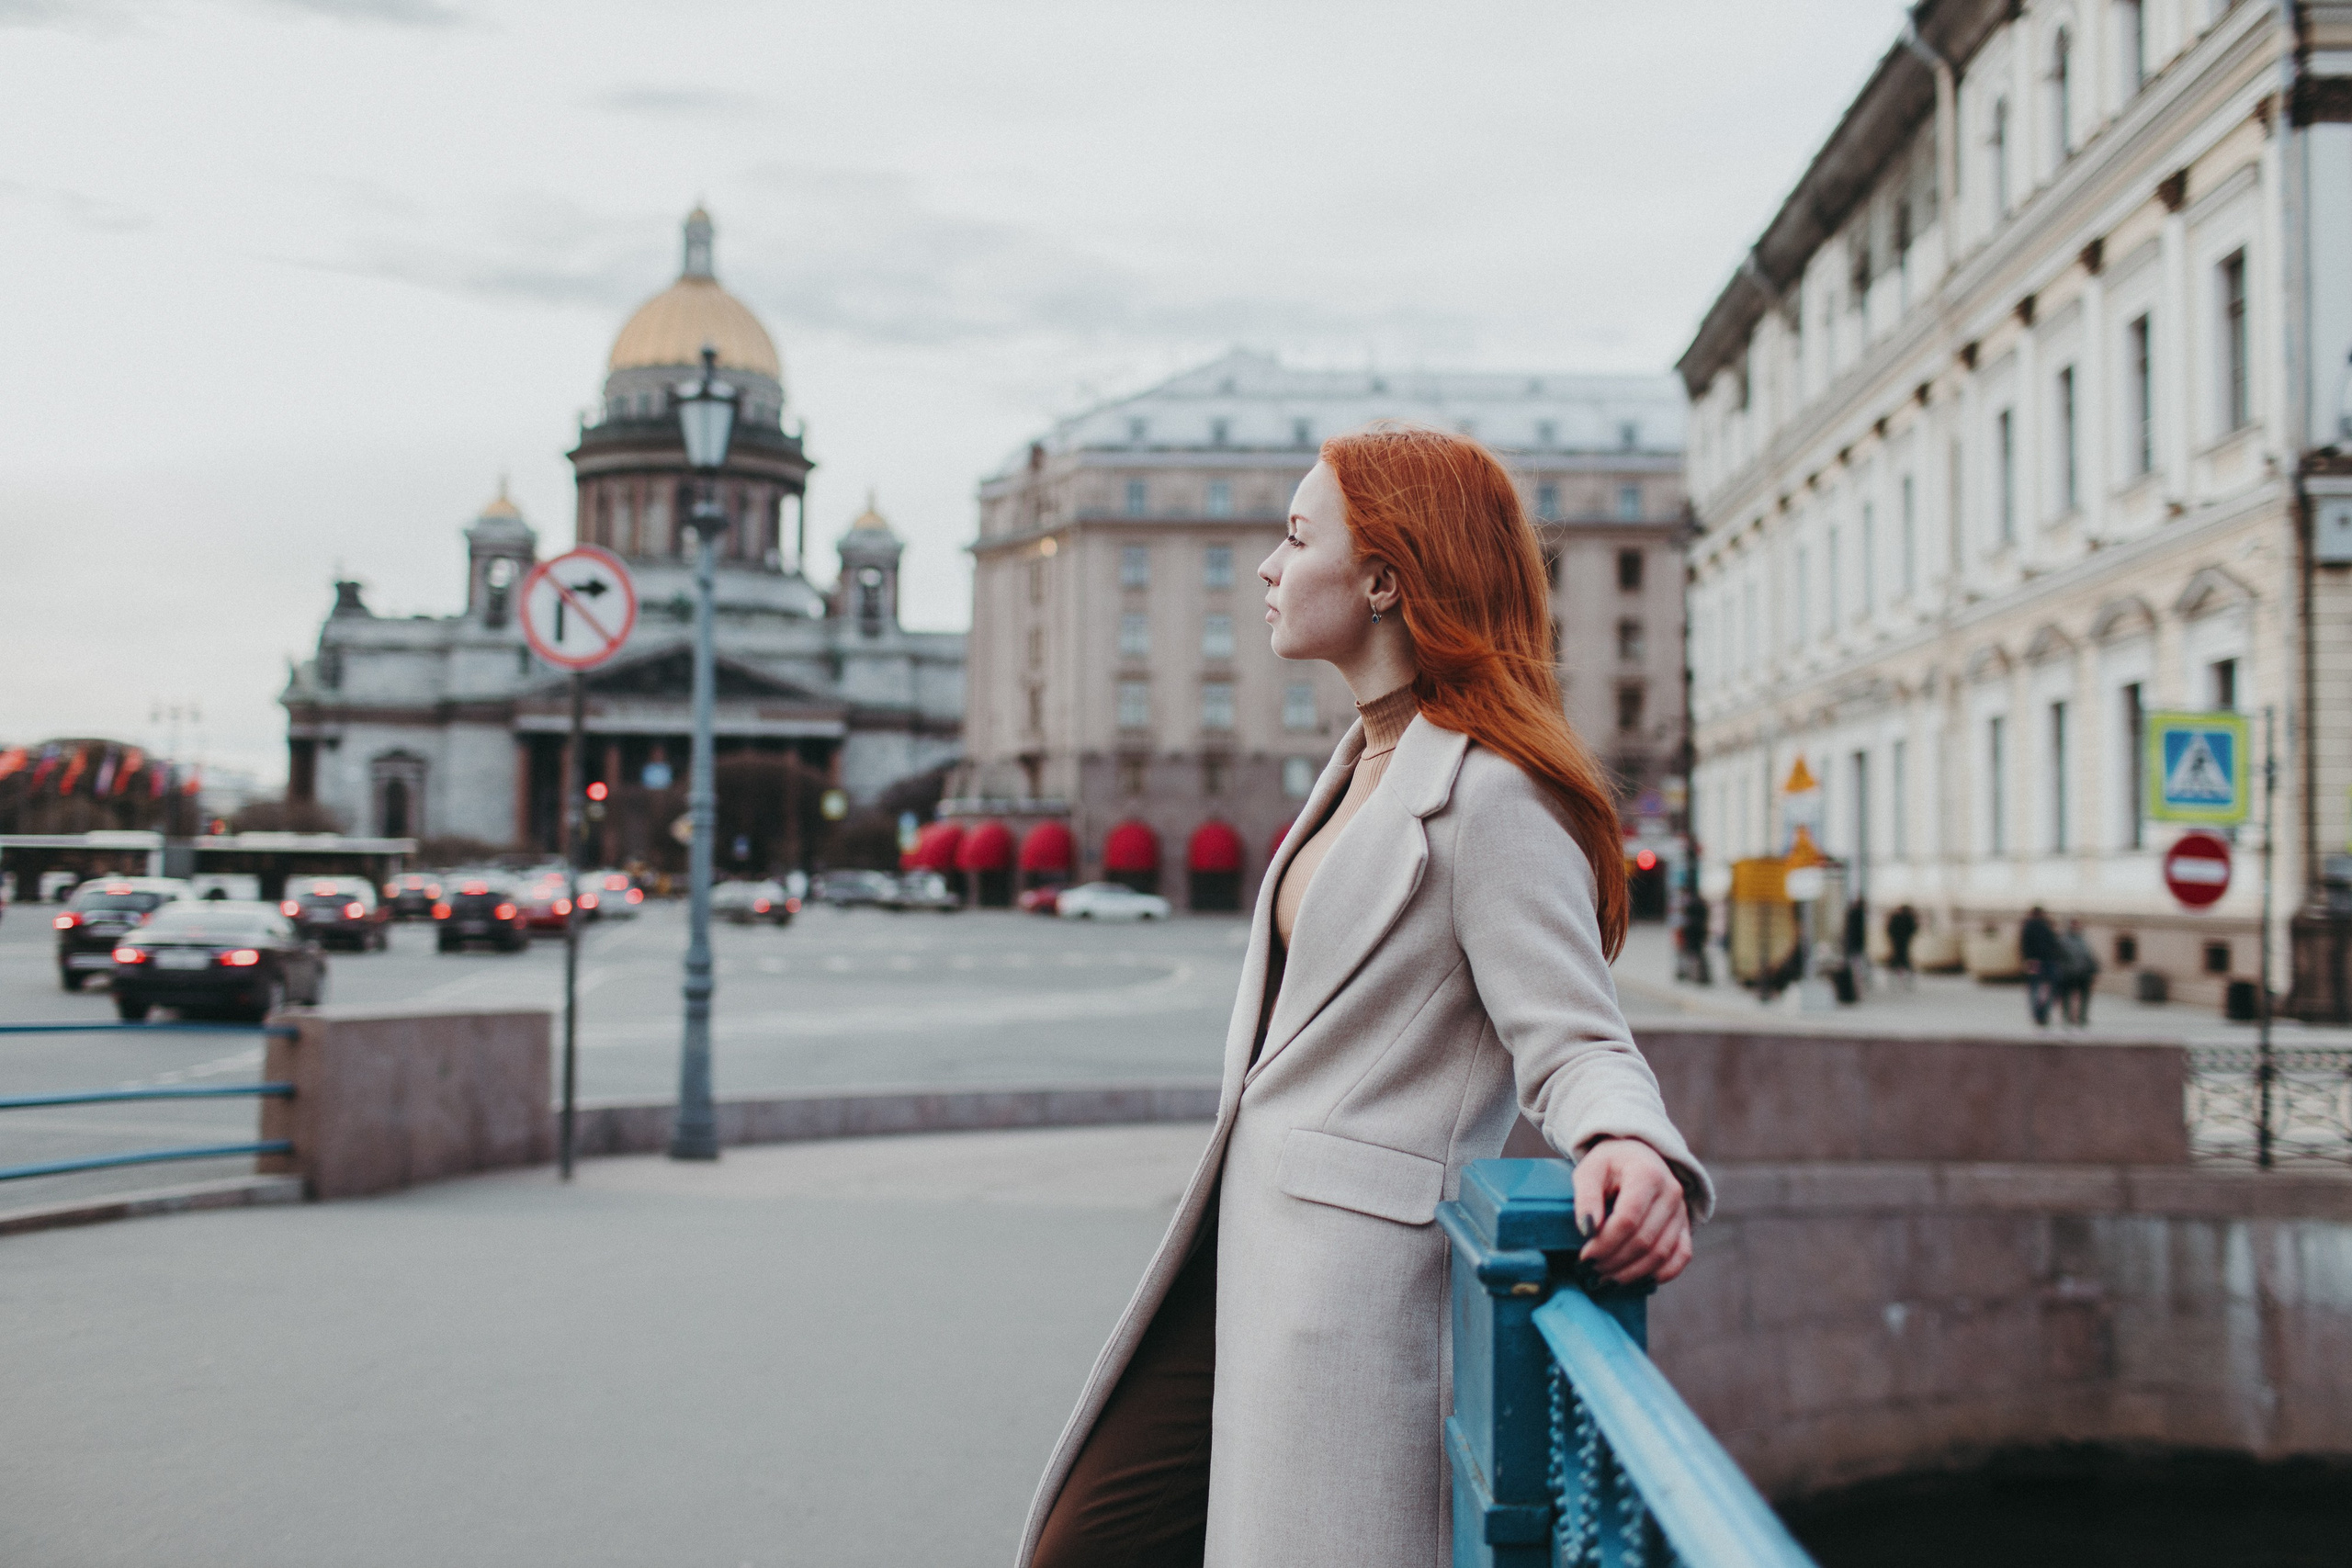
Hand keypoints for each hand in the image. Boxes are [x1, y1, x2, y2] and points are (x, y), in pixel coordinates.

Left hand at [1572, 1138, 1691, 1284]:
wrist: (1638, 1154)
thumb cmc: (1609, 1163)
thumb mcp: (1589, 1170)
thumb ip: (1586, 1198)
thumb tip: (1587, 1231)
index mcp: (1646, 1174)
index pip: (1628, 1219)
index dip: (1605, 1242)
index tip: (1584, 1257)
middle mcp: (1671, 1192)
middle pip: (1644, 1239)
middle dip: (1614, 1262)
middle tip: (1590, 1273)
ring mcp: (1681, 1210)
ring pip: (1661, 1253)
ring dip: (1632, 1273)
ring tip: (1605, 1280)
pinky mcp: (1686, 1224)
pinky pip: (1681, 1256)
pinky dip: (1661, 1274)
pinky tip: (1636, 1281)